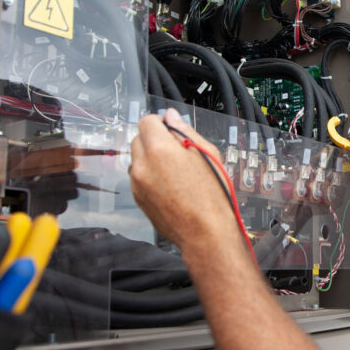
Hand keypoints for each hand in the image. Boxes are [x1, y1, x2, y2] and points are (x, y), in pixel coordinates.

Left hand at [129, 109, 237, 252]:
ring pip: (137, 159)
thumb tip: (171, 116)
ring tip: (174, 172)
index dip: (160, 123)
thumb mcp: (207, 154)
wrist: (205, 232)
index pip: (147, 121)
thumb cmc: (212, 196)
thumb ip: (185, 131)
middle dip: (154, 140)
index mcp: (159, 149)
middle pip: (138, 138)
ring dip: (151, 159)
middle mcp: (143, 165)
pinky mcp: (137, 198)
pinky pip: (139, 177)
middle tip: (176, 151)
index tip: (170, 129)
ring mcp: (137, 183)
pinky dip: (150, 176)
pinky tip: (170, 185)